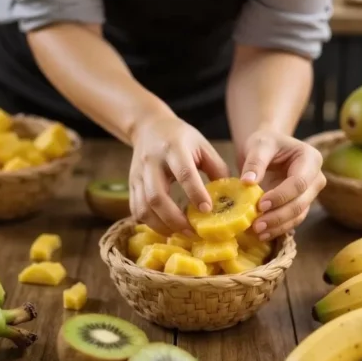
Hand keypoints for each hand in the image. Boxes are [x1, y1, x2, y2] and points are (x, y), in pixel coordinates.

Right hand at [129, 116, 229, 235]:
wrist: (149, 127)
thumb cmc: (182, 137)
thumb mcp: (203, 145)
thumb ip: (217, 168)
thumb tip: (230, 197)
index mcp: (174, 148)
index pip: (184, 173)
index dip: (196, 194)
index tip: (207, 211)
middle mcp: (153, 162)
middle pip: (157, 196)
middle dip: (174, 219)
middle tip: (192, 232)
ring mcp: (139, 174)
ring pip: (143, 206)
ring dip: (161, 225)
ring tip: (180, 233)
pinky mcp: (132, 184)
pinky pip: (136, 209)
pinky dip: (150, 223)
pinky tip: (165, 227)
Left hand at [239, 130, 325, 239]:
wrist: (267, 149)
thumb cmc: (266, 142)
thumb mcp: (259, 145)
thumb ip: (255, 162)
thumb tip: (248, 182)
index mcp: (311, 159)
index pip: (299, 183)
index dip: (281, 196)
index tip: (261, 205)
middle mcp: (316, 179)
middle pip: (301, 203)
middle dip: (278, 216)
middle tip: (256, 225)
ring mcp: (310, 195)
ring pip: (298, 216)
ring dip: (278, 226)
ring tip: (257, 232)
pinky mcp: (300, 206)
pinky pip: (292, 221)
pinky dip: (277, 229)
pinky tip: (262, 234)